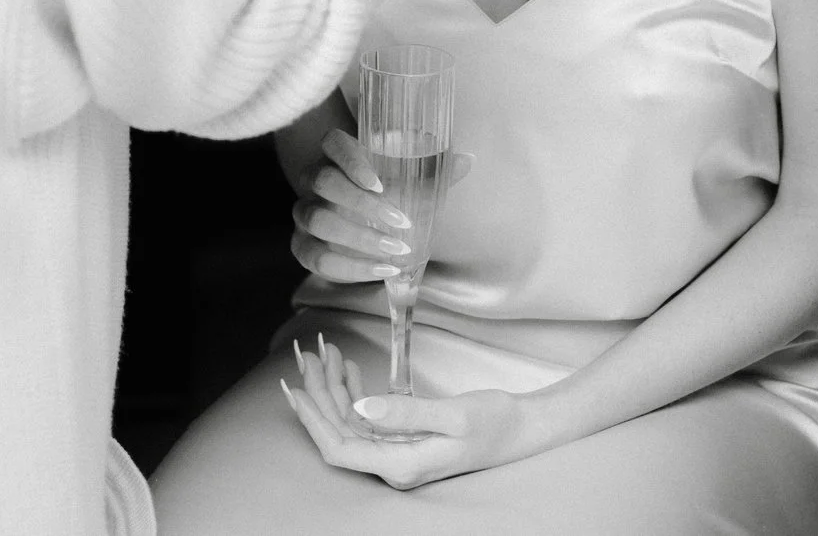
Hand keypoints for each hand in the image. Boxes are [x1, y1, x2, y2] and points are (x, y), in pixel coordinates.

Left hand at [280, 334, 547, 488]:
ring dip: (334, 388)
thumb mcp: (454, 415)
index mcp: (401, 465)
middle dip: (319, 393)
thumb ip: (406, 414)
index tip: (294, 388)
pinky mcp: (404, 440)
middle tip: (305, 354)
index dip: (312, 420)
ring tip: (322, 352)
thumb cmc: (495, 422)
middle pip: (340, 432)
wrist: (523, 429)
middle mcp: (394, 464)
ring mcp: (398, 453)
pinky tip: (347, 368)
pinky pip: (367, 418)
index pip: (340, 448)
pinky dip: (353, 391)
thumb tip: (361, 409)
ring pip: (351, 422)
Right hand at [290, 130, 472, 283]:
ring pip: (317, 220)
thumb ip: (433, 172)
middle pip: (323, 181)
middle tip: (401, 222)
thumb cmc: (385, 195)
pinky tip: (382, 270)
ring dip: (359, 238)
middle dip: (362, 204)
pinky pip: (316, 257)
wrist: (357, 225)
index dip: (350, 159)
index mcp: (337, 154)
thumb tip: (468, 160)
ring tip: (396, 251)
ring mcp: (304, 213)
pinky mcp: (302, 245)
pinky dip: (350, 268)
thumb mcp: (407, 183)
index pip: (332, 142)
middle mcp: (313, 179)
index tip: (379, 181)